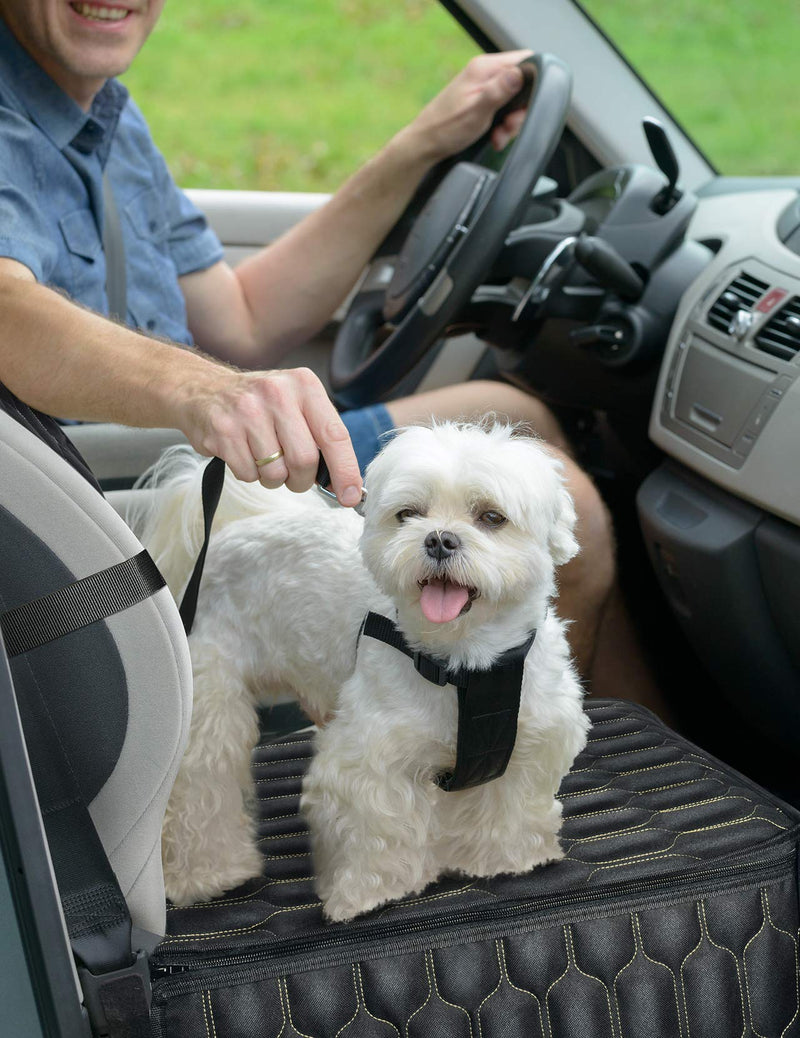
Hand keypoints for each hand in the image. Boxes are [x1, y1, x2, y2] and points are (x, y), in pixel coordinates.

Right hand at [179, 365, 362, 505]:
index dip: (346, 471)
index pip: (335, 435)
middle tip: (293, 475)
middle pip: (305, 460)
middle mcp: (277, 393)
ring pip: (275, 473)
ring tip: (262, 457)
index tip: (351, 497)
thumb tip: (346, 485)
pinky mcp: (223, 430)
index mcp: (304, 385)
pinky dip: (249, 474)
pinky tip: (242, 452)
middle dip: (302, 480)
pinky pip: (248, 475)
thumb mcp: (296, 405)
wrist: (203, 390)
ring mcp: (247, 410)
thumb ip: (321, 438)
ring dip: (273, 478)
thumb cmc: (261, 406)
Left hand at [400, 50, 533, 164]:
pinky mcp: (480, 101)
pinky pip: (502, 111)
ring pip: (513, 101)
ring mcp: (482, 87)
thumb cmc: (445, 129)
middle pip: (521, 84)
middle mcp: (484, 73)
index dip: (533, 83)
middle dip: (519, 111)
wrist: (425, 145)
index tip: (524, 106)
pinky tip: (494, 137)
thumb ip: (499, 91)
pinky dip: (502, 127)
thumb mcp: (477, 111)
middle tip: (507, 127)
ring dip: (510, 123)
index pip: (524, 60)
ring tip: (497, 136)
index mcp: (484, 68)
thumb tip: (519, 73)